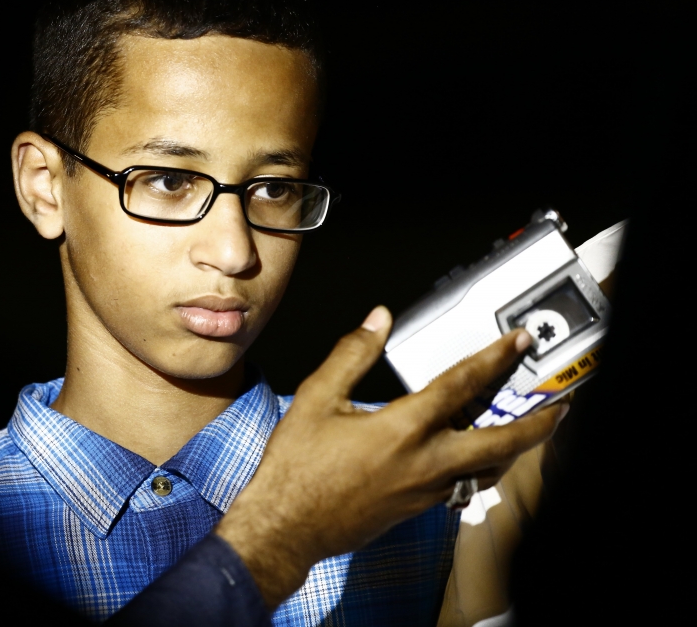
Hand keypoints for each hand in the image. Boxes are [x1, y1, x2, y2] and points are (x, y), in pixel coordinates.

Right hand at [214, 306, 566, 607]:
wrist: (287, 526)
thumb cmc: (297, 467)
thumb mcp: (317, 398)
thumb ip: (351, 354)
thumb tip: (377, 320)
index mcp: (403, 428)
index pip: (462, 384)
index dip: (495, 358)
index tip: (518, 342)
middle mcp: (425, 463)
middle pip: (501, 443)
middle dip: (539, 424)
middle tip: (561, 407)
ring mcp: (425, 491)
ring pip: (488, 471)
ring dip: (513, 450)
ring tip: (525, 431)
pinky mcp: (417, 510)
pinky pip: (464, 488)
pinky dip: (479, 469)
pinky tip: (471, 459)